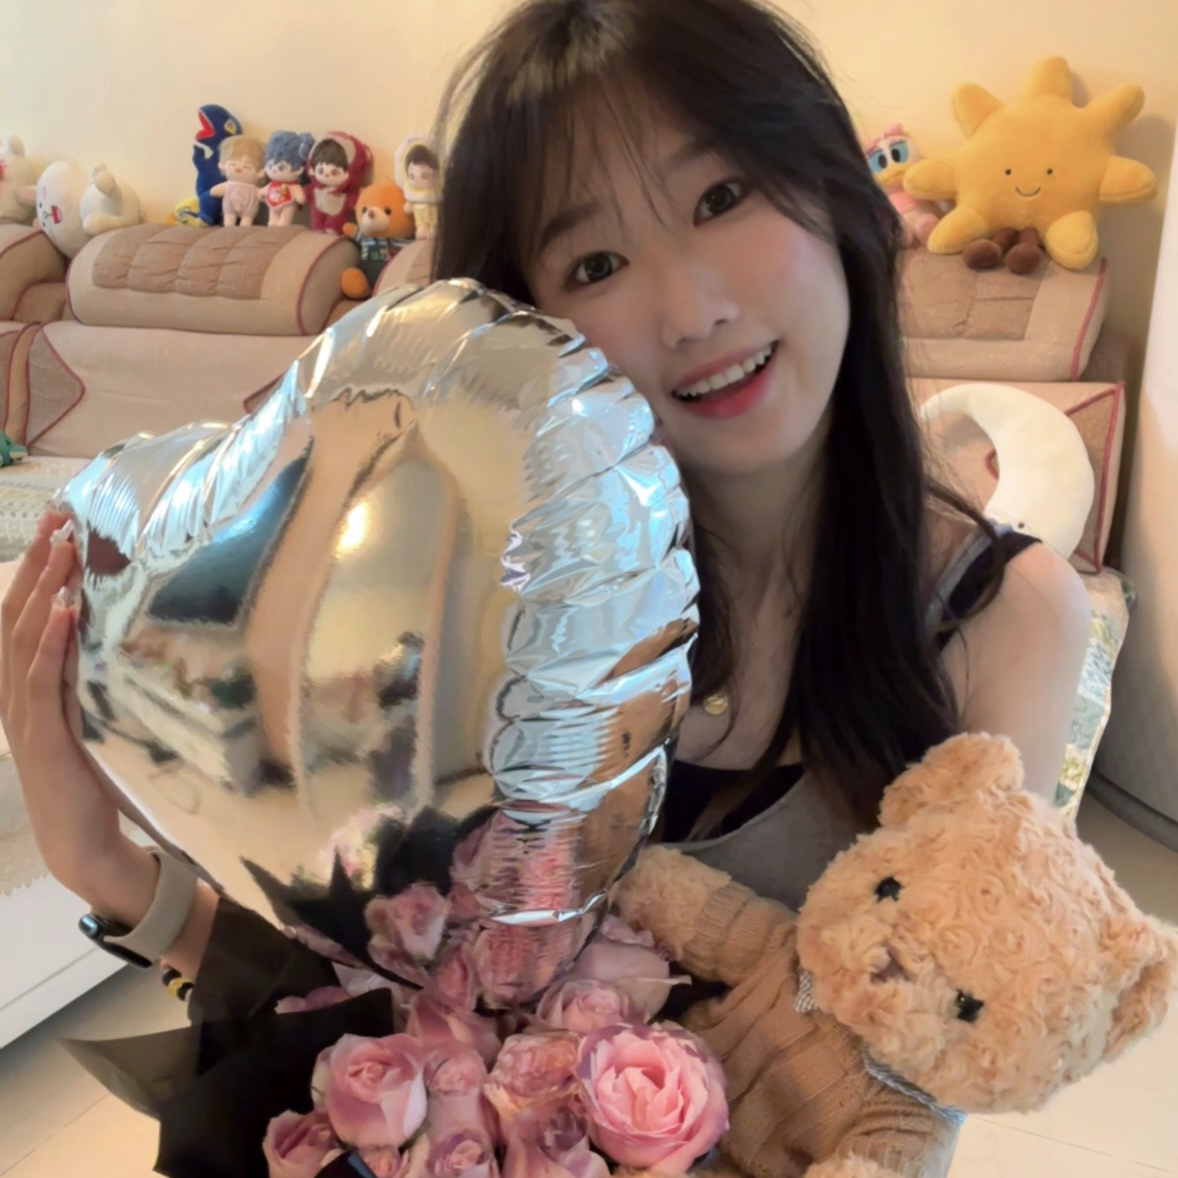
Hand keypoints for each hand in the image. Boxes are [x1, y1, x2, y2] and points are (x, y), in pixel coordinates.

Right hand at [0, 511, 156, 920]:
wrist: (85, 841)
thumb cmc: (92, 773)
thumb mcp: (91, 710)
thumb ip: (91, 672)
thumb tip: (118, 623)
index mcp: (24, 683)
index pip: (23, 614)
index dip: (36, 569)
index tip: (58, 524)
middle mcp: (15, 692)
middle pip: (17, 616)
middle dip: (37, 566)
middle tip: (58, 519)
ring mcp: (23, 715)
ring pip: (23, 640)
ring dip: (44, 592)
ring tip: (63, 551)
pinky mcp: (42, 738)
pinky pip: (39, 684)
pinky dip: (50, 645)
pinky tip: (65, 614)